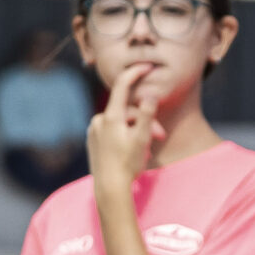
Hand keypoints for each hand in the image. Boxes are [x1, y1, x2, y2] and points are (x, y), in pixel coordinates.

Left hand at [86, 62, 165, 191]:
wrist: (109, 188)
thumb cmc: (128, 164)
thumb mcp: (142, 137)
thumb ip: (147, 114)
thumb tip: (149, 94)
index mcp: (110, 116)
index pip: (122, 85)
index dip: (135, 72)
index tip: (147, 66)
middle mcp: (99, 120)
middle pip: (128, 111)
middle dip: (146, 121)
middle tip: (161, 136)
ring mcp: (95, 131)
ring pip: (122, 123)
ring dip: (138, 132)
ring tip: (146, 151)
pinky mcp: (94, 141)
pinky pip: (113, 132)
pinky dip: (126, 137)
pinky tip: (133, 153)